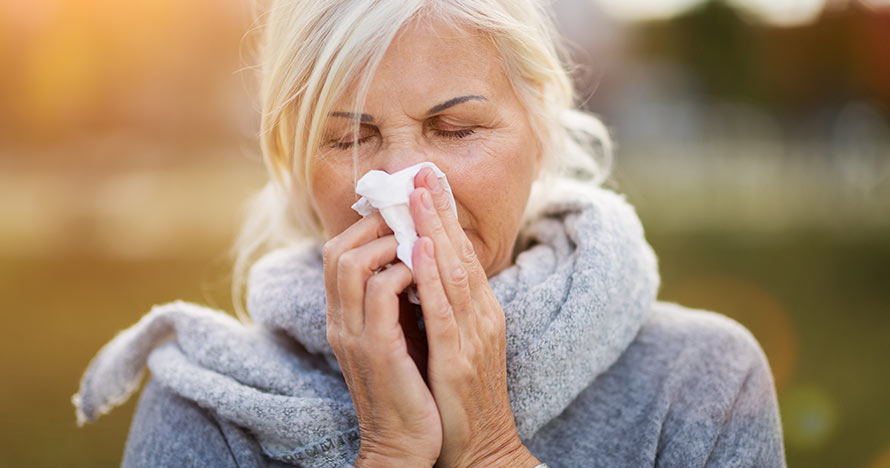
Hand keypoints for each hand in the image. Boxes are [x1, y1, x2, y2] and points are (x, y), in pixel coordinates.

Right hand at [322, 212, 440, 466]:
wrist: (407, 446)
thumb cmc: (411, 389)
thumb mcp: (398, 336)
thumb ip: (397, 301)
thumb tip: (415, 259)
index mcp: (345, 318)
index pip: (337, 254)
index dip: (366, 226)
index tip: (401, 210)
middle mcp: (341, 322)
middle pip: (336, 250)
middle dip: (374, 223)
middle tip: (409, 214)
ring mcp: (354, 335)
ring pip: (351, 263)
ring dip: (387, 242)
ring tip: (417, 239)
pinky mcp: (376, 350)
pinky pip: (380, 293)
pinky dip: (403, 271)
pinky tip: (426, 269)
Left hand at [408, 168, 540, 467]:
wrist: (480, 448)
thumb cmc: (462, 398)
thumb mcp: (458, 343)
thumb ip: (446, 309)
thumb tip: (422, 273)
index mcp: (481, 313)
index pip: (462, 255)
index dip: (446, 217)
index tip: (430, 183)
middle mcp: (482, 317)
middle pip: (461, 254)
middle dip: (441, 210)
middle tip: (425, 170)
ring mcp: (473, 337)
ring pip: (454, 273)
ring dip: (436, 230)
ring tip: (419, 195)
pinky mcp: (459, 359)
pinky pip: (443, 311)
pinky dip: (432, 276)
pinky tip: (420, 249)